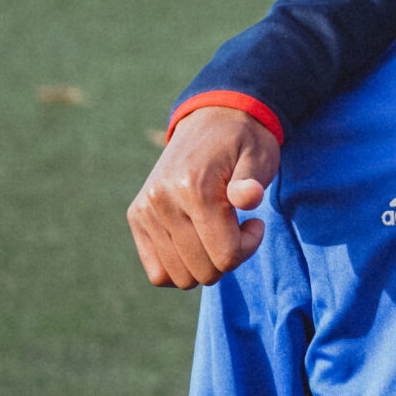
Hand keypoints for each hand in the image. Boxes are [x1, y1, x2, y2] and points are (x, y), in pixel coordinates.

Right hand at [127, 106, 280, 288]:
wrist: (212, 118)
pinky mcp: (137, 217)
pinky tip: (197, 244)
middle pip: (203, 271)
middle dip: (229, 257)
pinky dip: (181, 268)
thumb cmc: (243, 142)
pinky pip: (156, 272)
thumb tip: (248, 198)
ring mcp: (145, 211)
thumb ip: (252, 180)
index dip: (248, 247)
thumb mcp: (259, 155)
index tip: (255, 224)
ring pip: (179, 277)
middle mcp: (162, 202)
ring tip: (218, 233)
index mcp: (194, 188)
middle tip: (239, 228)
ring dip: (206, 264)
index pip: (225, 255)